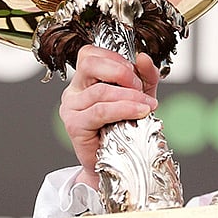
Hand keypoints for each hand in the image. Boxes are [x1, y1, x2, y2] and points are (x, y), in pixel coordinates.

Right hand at [58, 45, 159, 187]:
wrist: (119, 164)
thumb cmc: (125, 129)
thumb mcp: (140, 97)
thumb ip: (145, 76)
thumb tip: (144, 58)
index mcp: (84, 80)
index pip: (90, 54)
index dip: (115, 57)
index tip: (136, 72)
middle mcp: (73, 91)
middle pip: (89, 64)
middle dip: (121, 72)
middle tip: (140, 87)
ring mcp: (71, 108)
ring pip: (100, 91)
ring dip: (129, 96)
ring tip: (147, 105)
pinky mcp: (74, 125)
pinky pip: (100, 111)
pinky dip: (123, 109)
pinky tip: (140, 112)